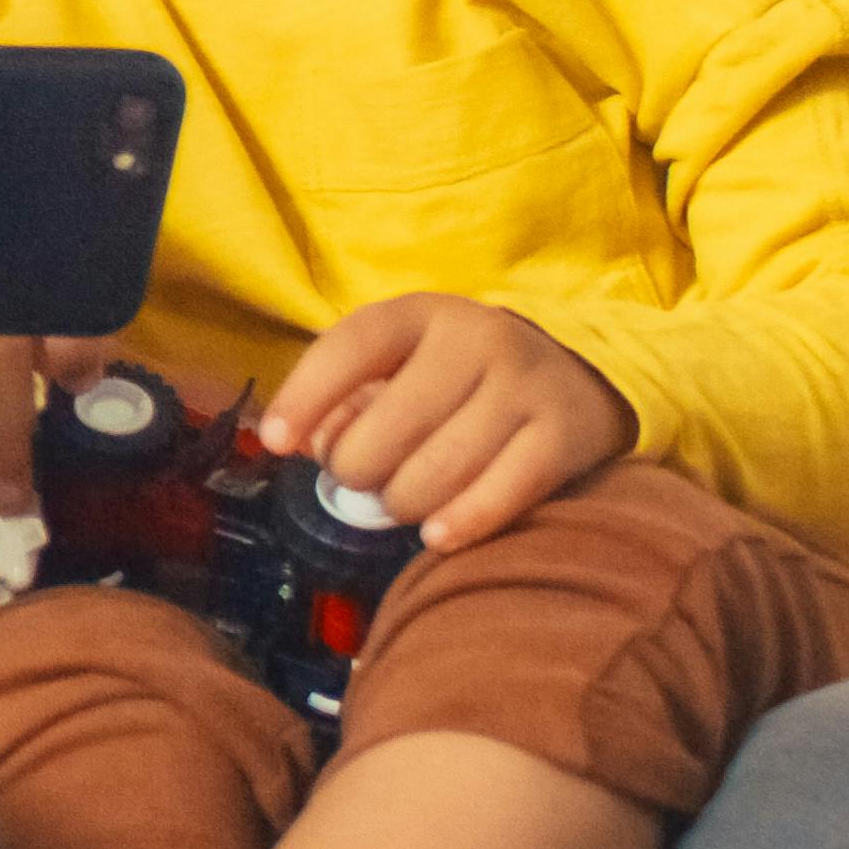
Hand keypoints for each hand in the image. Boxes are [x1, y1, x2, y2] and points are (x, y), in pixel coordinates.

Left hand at [254, 295, 631, 546]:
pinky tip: (436, 535)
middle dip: (357, 471)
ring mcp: (526, 386)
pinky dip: (458, 524)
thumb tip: (300, 444)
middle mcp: (479, 339)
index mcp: (424, 314)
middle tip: (363, 478)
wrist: (574, 381)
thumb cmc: (459, 383)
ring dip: (402, 504)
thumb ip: (346, 400)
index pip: (352, 346)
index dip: (305, 396)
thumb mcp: (402, 367)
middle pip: (386, 429)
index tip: (274, 442)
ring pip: (435, 473)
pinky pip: (498, 497)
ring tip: (403, 500)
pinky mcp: (564, 437)